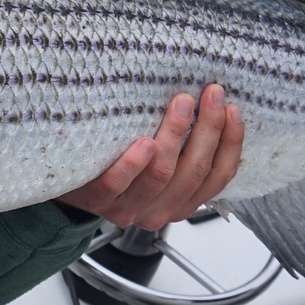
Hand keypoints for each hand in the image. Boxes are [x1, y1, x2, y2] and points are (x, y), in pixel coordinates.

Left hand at [55, 84, 242, 230]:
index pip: (217, 176)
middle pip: (194, 170)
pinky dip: (133, 164)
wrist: (71, 186)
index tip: (232, 108)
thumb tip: (212, 105)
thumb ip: (182, 148)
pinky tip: (143, 142)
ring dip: (176, 135)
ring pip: (162, 173)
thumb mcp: (159, 163)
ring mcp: (128, 208)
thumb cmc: (120, 165)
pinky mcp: (97, 200)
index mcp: (181, 202)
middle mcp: (159, 210)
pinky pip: (118, 184)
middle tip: (210, 93)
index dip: (230, 142)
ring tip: (182, 102)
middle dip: (208, 128)